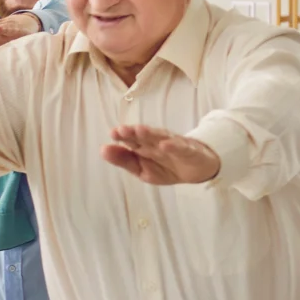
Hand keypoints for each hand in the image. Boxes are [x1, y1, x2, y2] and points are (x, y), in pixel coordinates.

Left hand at [102, 125, 221, 185]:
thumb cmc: (166, 166)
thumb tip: (102, 150)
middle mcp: (157, 142)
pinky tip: (165, 145)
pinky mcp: (188, 150)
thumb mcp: (141, 169)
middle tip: (122, 130)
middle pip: (143, 136)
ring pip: (160, 137)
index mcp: (143, 145)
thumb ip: (123, 160)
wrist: (196, 170)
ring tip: (140, 130)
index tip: (112, 133)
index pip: (131, 139)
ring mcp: (173, 144)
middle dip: (133, 133)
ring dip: (150, 134)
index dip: (122, 136)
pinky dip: (173, 146)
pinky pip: (180, 148)